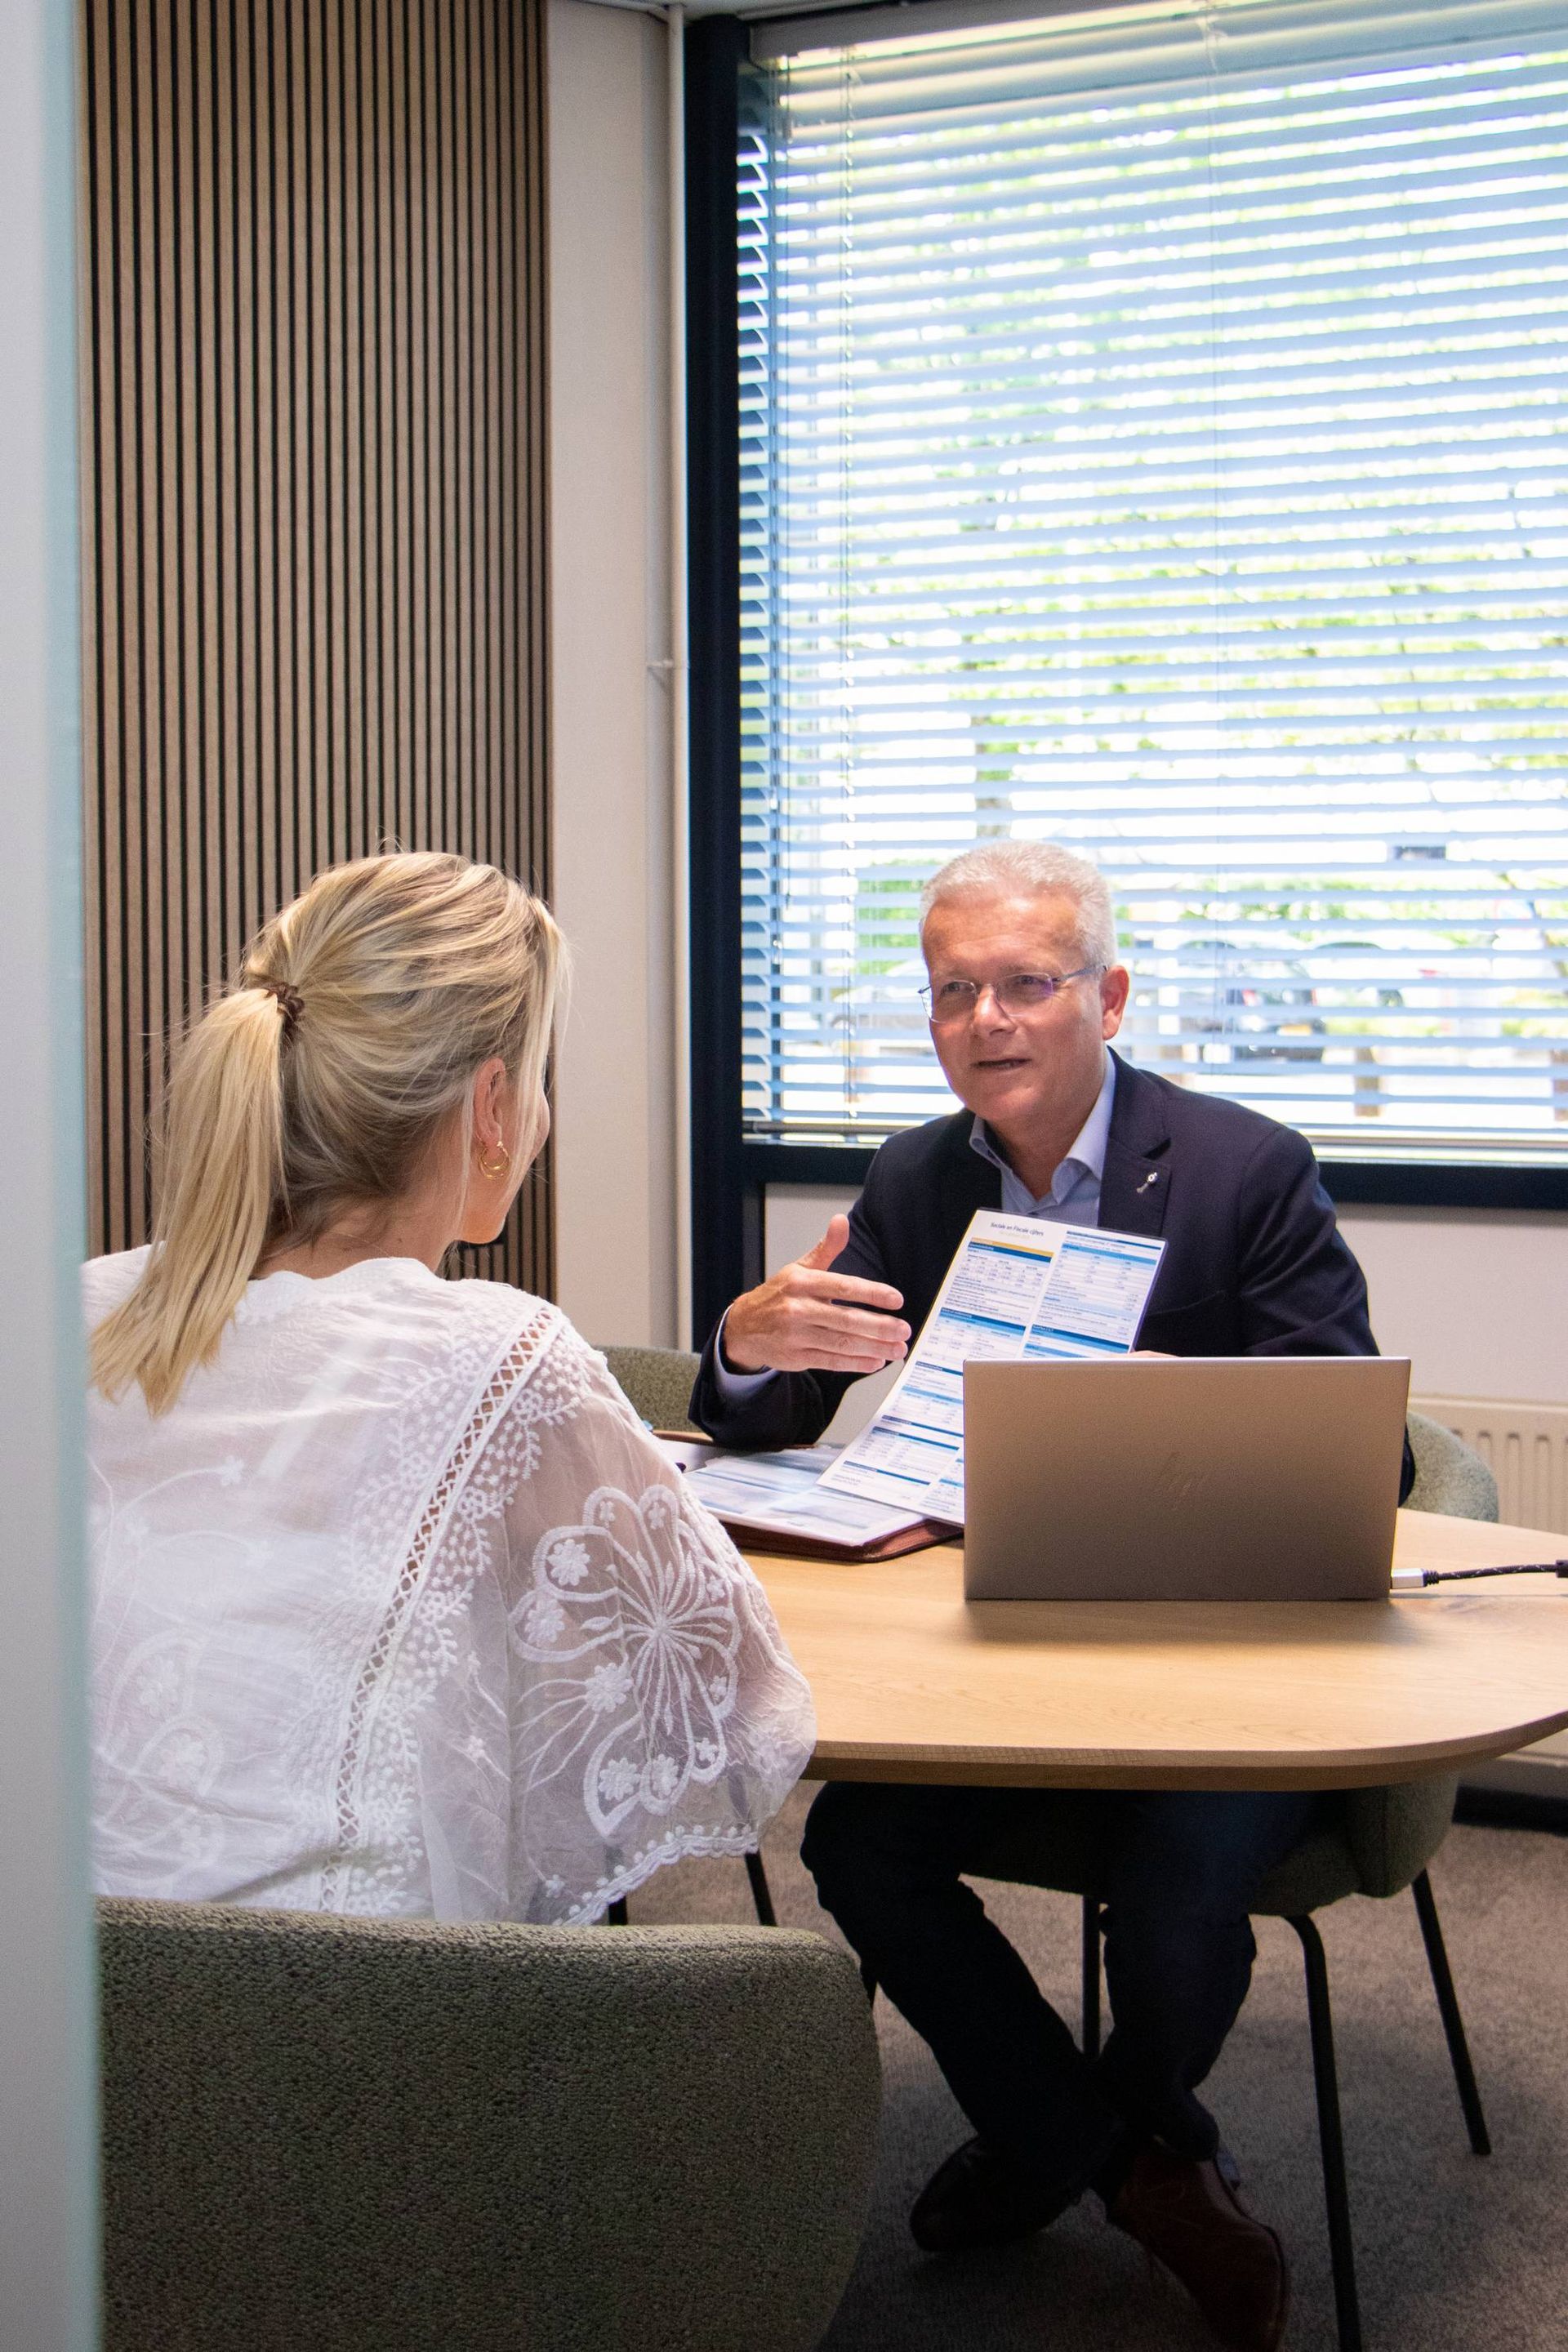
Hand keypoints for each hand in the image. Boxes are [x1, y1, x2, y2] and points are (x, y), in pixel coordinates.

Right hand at [719, 1215, 909, 1376]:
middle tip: (904, 1329)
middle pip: (846, 1319)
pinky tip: (876, 1361)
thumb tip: (841, 1220)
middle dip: (879, 1326)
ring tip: (897, 1348)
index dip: (872, 1293)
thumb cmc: (778, 1295)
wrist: (743, 1327)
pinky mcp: (795, 1357)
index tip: (896, 1299)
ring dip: (874, 1347)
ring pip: (842, 1343)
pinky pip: (831, 1361)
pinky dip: (856, 1363)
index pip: (843, 1286)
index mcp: (802, 1282)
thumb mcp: (799, 1268)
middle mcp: (798, 1308)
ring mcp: (796, 1335)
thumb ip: (826, 1248)